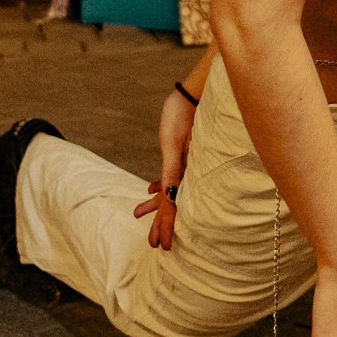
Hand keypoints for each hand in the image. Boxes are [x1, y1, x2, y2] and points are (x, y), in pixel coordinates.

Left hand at [131, 84, 196, 250]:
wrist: (197, 92)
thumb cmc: (184, 115)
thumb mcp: (173, 144)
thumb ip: (171, 169)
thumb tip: (166, 195)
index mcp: (189, 172)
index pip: (175, 206)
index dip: (166, 226)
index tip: (159, 244)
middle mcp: (190, 171)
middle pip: (174, 203)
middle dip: (161, 222)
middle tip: (152, 242)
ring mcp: (188, 163)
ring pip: (172, 190)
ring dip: (157, 205)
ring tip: (139, 214)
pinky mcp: (185, 153)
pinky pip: (173, 175)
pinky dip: (161, 185)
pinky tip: (150, 190)